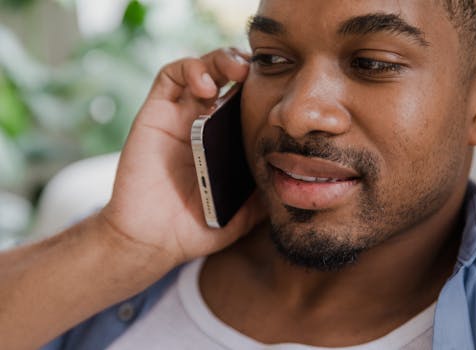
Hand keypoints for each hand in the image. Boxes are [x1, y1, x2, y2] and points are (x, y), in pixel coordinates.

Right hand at [99, 48, 265, 269]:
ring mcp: (179, 117)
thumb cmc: (196, 227)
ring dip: (220, 60)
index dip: (261, 88)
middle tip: (258, 73)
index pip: (245, 100)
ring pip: (200, 68)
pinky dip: (191, 70)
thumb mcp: (243, 213)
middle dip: (243, 65)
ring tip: (237, 72)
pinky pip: (170, 77)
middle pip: (225, 77)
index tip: (282, 91)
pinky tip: (208, 87)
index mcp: (224, 141)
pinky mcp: (155, 114)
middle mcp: (202, 123)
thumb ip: (266, 197)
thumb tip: (298, 186)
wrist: (154, 240)